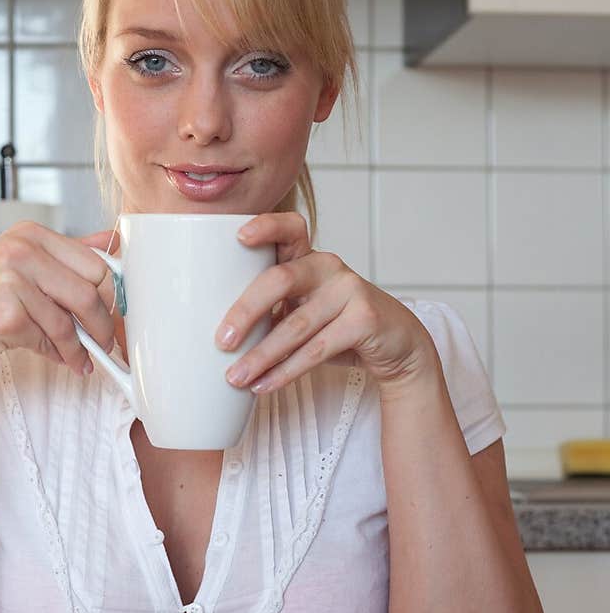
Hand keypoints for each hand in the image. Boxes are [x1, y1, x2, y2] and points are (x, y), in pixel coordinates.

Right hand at [0, 222, 118, 375]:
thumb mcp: (17, 261)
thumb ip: (65, 252)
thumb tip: (112, 240)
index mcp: (30, 234)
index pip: (95, 263)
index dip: (110, 295)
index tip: (111, 313)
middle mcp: (22, 251)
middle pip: (90, 291)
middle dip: (103, 324)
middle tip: (105, 342)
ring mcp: (13, 281)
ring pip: (71, 322)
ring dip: (81, 348)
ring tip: (80, 359)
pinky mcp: (8, 315)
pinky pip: (50, 341)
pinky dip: (59, 355)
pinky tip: (57, 359)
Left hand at [215, 212, 438, 395]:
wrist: (396, 345)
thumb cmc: (337, 326)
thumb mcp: (305, 309)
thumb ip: (273, 310)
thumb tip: (217, 336)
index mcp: (309, 258)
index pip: (289, 229)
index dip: (266, 226)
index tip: (238, 237)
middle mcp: (329, 267)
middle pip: (280, 279)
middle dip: (246, 311)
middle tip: (221, 341)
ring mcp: (350, 291)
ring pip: (296, 325)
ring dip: (262, 356)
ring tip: (235, 377)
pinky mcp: (364, 320)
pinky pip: (317, 350)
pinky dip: (286, 372)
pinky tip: (264, 386)